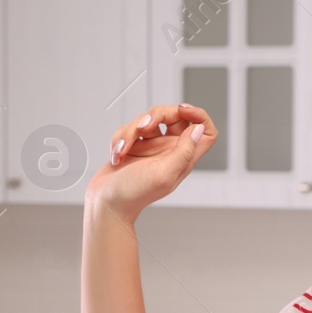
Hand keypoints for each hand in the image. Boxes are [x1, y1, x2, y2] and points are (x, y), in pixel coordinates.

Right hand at [86, 103, 217, 221]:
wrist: (105, 202)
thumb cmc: (133, 193)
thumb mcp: (163, 174)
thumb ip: (183, 151)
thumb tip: (198, 129)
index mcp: (183, 157)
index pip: (206, 132)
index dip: (199, 116)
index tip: (182, 110)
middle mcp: (170, 150)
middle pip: (174, 116)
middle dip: (155, 116)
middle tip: (143, 127)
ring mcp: (152, 147)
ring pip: (148, 120)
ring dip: (130, 132)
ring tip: (121, 151)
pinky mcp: (134, 146)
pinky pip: (130, 129)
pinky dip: (120, 138)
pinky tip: (117, 156)